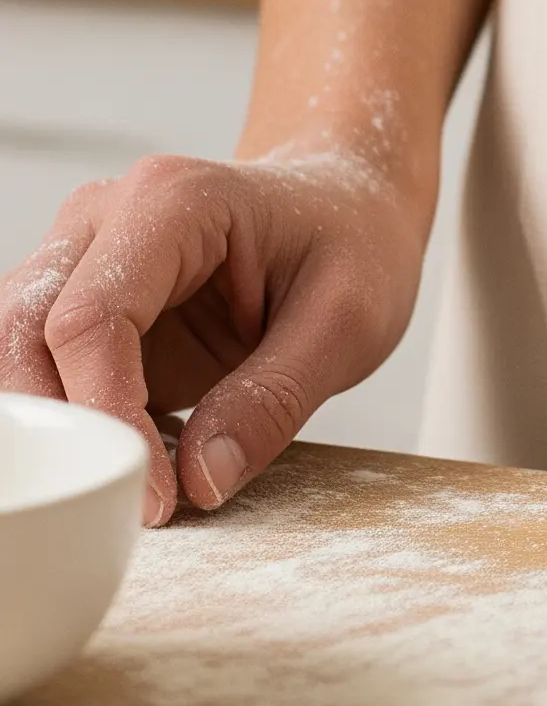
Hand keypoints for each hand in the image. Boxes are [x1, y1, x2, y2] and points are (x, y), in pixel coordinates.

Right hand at [0, 151, 427, 526]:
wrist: (347, 203)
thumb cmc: (353, 243)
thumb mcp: (349, 321)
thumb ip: (275, 399)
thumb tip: (199, 482)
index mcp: (173, 201)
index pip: (90, 320)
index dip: (107, 417)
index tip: (158, 495)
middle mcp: (106, 216)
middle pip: (23, 332)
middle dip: (63, 430)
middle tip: (132, 505)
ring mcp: (84, 256)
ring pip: (13, 351)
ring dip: (54, 430)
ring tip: (128, 486)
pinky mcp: (82, 302)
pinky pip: (41, 369)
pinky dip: (67, 424)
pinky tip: (124, 460)